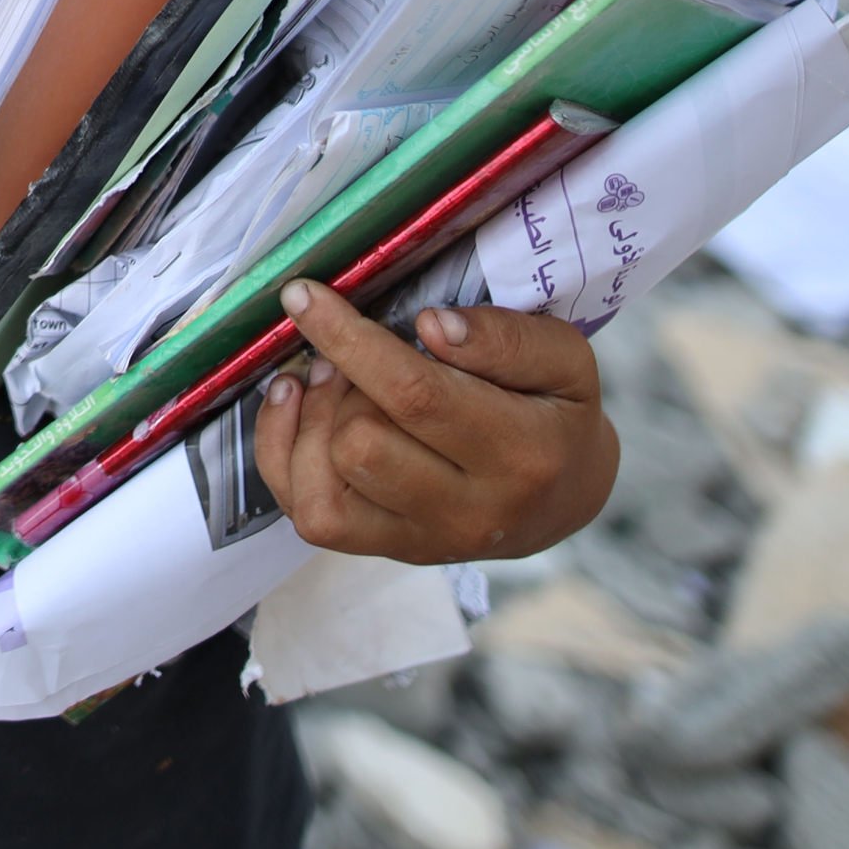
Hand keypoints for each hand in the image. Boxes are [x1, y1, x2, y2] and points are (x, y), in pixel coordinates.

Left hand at [254, 280, 616, 565]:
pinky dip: (284, 455)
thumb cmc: (557, 414)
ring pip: (323, 484)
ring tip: (331, 377)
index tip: (304, 296)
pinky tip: (298, 407)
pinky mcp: (388, 552)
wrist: (564, 499)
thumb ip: (506, 339)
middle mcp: (468, 511)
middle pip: (359, 442)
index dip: (349, 341)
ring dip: (312, 417)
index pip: (415, 396)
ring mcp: (423, 541)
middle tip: (353, 348)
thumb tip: (430, 326)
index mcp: (520, 453)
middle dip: (341, 380)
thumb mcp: (564, 361)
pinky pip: (312, 515)